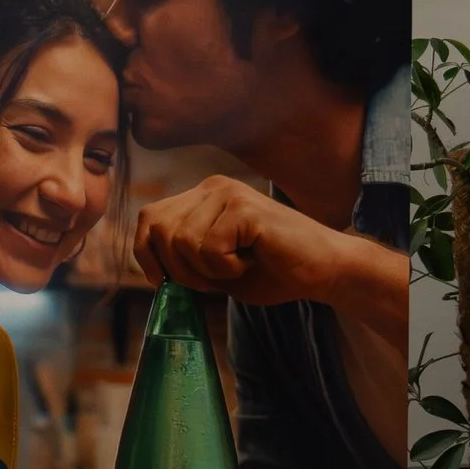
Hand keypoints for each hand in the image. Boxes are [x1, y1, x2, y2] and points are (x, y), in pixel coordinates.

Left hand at [134, 175, 372, 307]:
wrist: (323, 270)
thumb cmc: (271, 271)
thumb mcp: (213, 267)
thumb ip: (181, 259)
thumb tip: (150, 269)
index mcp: (200, 196)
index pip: (148, 218)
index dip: (146, 254)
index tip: (163, 281)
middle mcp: (212, 187)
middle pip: (159, 230)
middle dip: (178, 269)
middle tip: (213, 280)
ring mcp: (229, 194)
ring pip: (183, 242)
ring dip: (207, 271)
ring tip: (239, 266)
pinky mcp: (245, 209)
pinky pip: (210, 249)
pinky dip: (226, 268)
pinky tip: (253, 260)